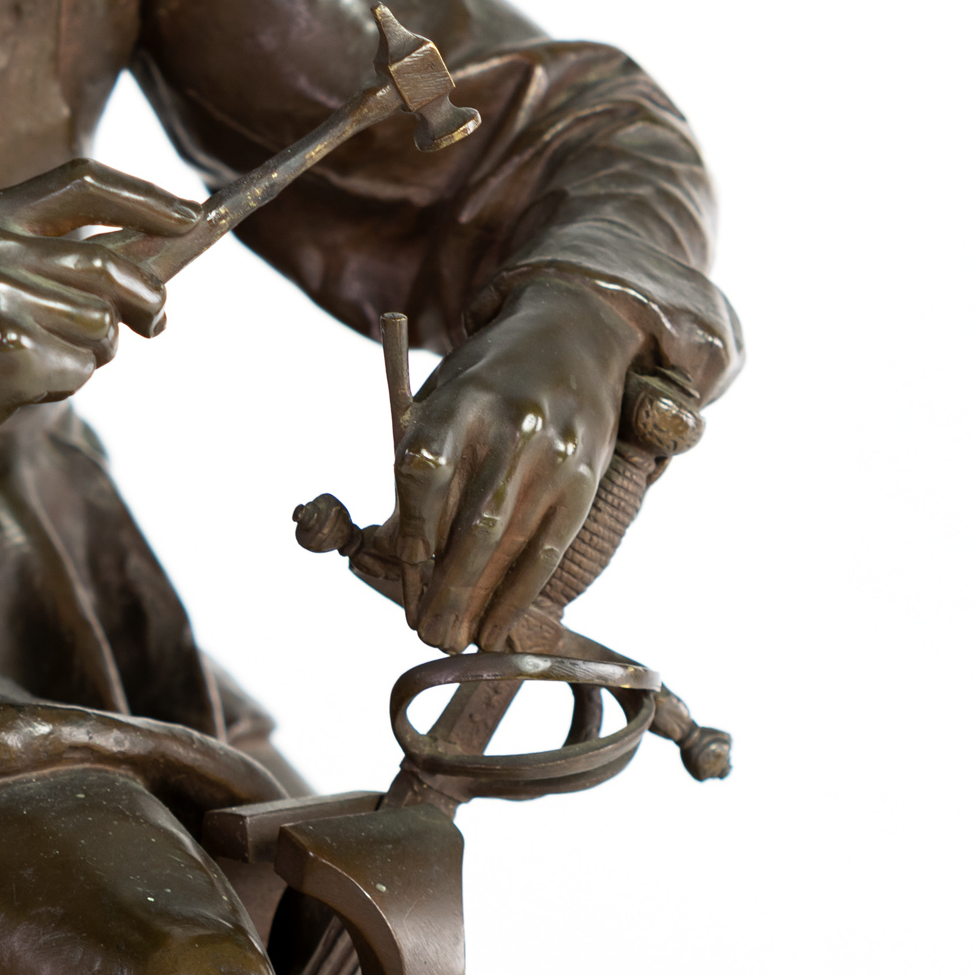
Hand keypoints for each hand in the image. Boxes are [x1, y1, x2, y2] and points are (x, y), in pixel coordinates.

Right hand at [0, 160, 196, 502]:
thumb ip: (65, 254)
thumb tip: (165, 248)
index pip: (84, 182)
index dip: (145, 197)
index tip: (192, 216)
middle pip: (106, 265)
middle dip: (148, 298)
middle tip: (158, 322)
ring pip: (100, 324)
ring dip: (93, 352)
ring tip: (44, 358)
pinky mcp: (7, 348)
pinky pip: (81, 366)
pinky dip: (67, 382)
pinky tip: (23, 383)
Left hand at [396, 280, 644, 652]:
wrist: (571, 336)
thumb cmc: (485, 384)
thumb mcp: (443, 400)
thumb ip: (421, 466)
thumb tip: (389, 552)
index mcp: (457, 400)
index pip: (424, 474)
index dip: (411, 535)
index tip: (401, 580)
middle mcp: (508, 426)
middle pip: (472, 521)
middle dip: (445, 586)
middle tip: (424, 631)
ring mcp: (552, 453)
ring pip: (511, 541)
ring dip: (478, 599)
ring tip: (452, 638)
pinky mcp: (584, 478)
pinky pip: (549, 547)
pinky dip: (519, 593)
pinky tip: (495, 626)